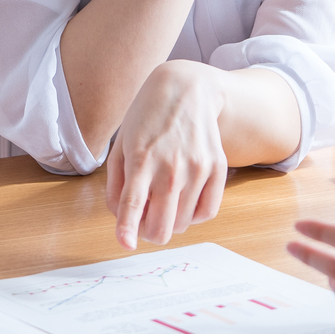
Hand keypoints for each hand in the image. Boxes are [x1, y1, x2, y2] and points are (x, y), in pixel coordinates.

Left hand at [104, 61, 229, 248]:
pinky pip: (207, 212)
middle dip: (148, 232)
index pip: (132, 203)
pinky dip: (193, 216)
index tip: (126, 245)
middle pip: (161, 227)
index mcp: (141, 159)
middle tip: (143, 219)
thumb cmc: (147, 117)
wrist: (186, 88)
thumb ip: (116, 186)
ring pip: (183, 225)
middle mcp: (171, 167)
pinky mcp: (217, 168)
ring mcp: (197, 168)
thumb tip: (122, 220)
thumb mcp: (121, 145)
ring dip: (169, 222)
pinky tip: (183, 201)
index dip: (127, 229)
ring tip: (162, 203)